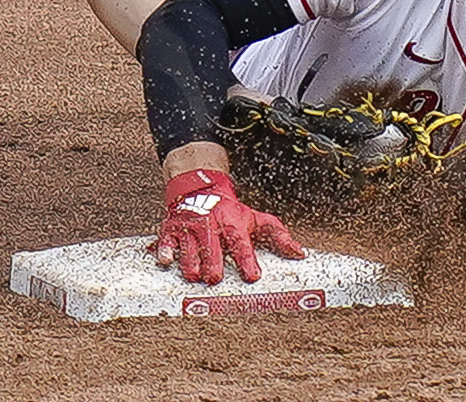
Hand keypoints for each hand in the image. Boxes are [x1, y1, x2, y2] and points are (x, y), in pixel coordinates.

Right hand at [153, 168, 303, 284]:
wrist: (200, 187)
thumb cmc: (230, 210)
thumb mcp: (254, 218)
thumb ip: (277, 236)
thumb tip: (300, 254)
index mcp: (232, 224)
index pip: (241, 244)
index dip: (247, 260)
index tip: (252, 276)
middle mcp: (210, 225)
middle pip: (211, 248)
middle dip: (212, 265)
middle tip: (214, 278)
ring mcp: (189, 227)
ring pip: (188, 249)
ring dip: (191, 264)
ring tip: (194, 275)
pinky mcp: (172, 229)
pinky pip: (166, 241)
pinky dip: (165, 251)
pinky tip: (166, 260)